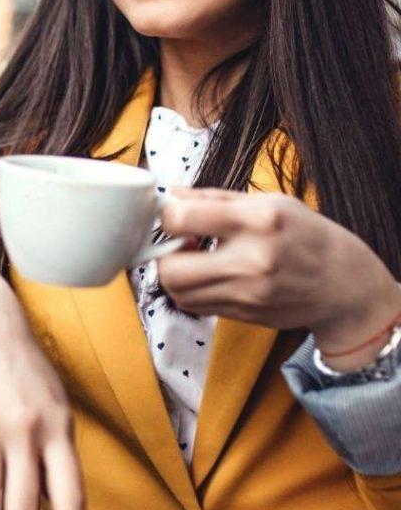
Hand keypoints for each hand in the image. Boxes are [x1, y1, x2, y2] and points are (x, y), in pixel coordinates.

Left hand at [158, 188, 400, 359]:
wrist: (345, 284)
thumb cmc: (306, 235)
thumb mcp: (270, 202)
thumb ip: (214, 198)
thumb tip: (171, 195)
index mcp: (257, 221)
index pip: (182, 218)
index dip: (168, 215)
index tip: (177, 215)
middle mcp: (251, 260)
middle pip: (171, 269)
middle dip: (164, 254)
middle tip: (180, 242)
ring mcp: (247, 293)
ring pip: (178, 292)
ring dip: (174, 274)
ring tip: (194, 258)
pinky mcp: (244, 314)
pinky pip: (195, 306)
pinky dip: (190, 290)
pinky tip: (207, 275)